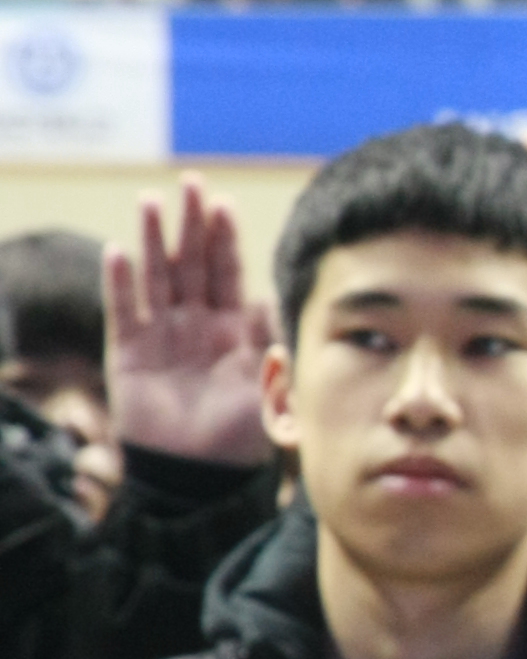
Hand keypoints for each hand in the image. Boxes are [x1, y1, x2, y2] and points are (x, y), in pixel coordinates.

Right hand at [105, 178, 278, 465]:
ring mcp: (160, 334)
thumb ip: (272, 344)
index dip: (225, 240)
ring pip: (156, 277)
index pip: (227, 273)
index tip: (225, 204)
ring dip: (154, 240)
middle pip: (190, 263)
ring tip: (153, 201)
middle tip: (191, 183)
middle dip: (191, 224)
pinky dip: (121, 282)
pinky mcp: (128, 352)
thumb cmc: (240, 435)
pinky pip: (123, 310)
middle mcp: (194, 324)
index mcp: (231, 328)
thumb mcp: (266, 386)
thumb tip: (275, 300)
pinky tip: (120, 250)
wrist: (202, 476)